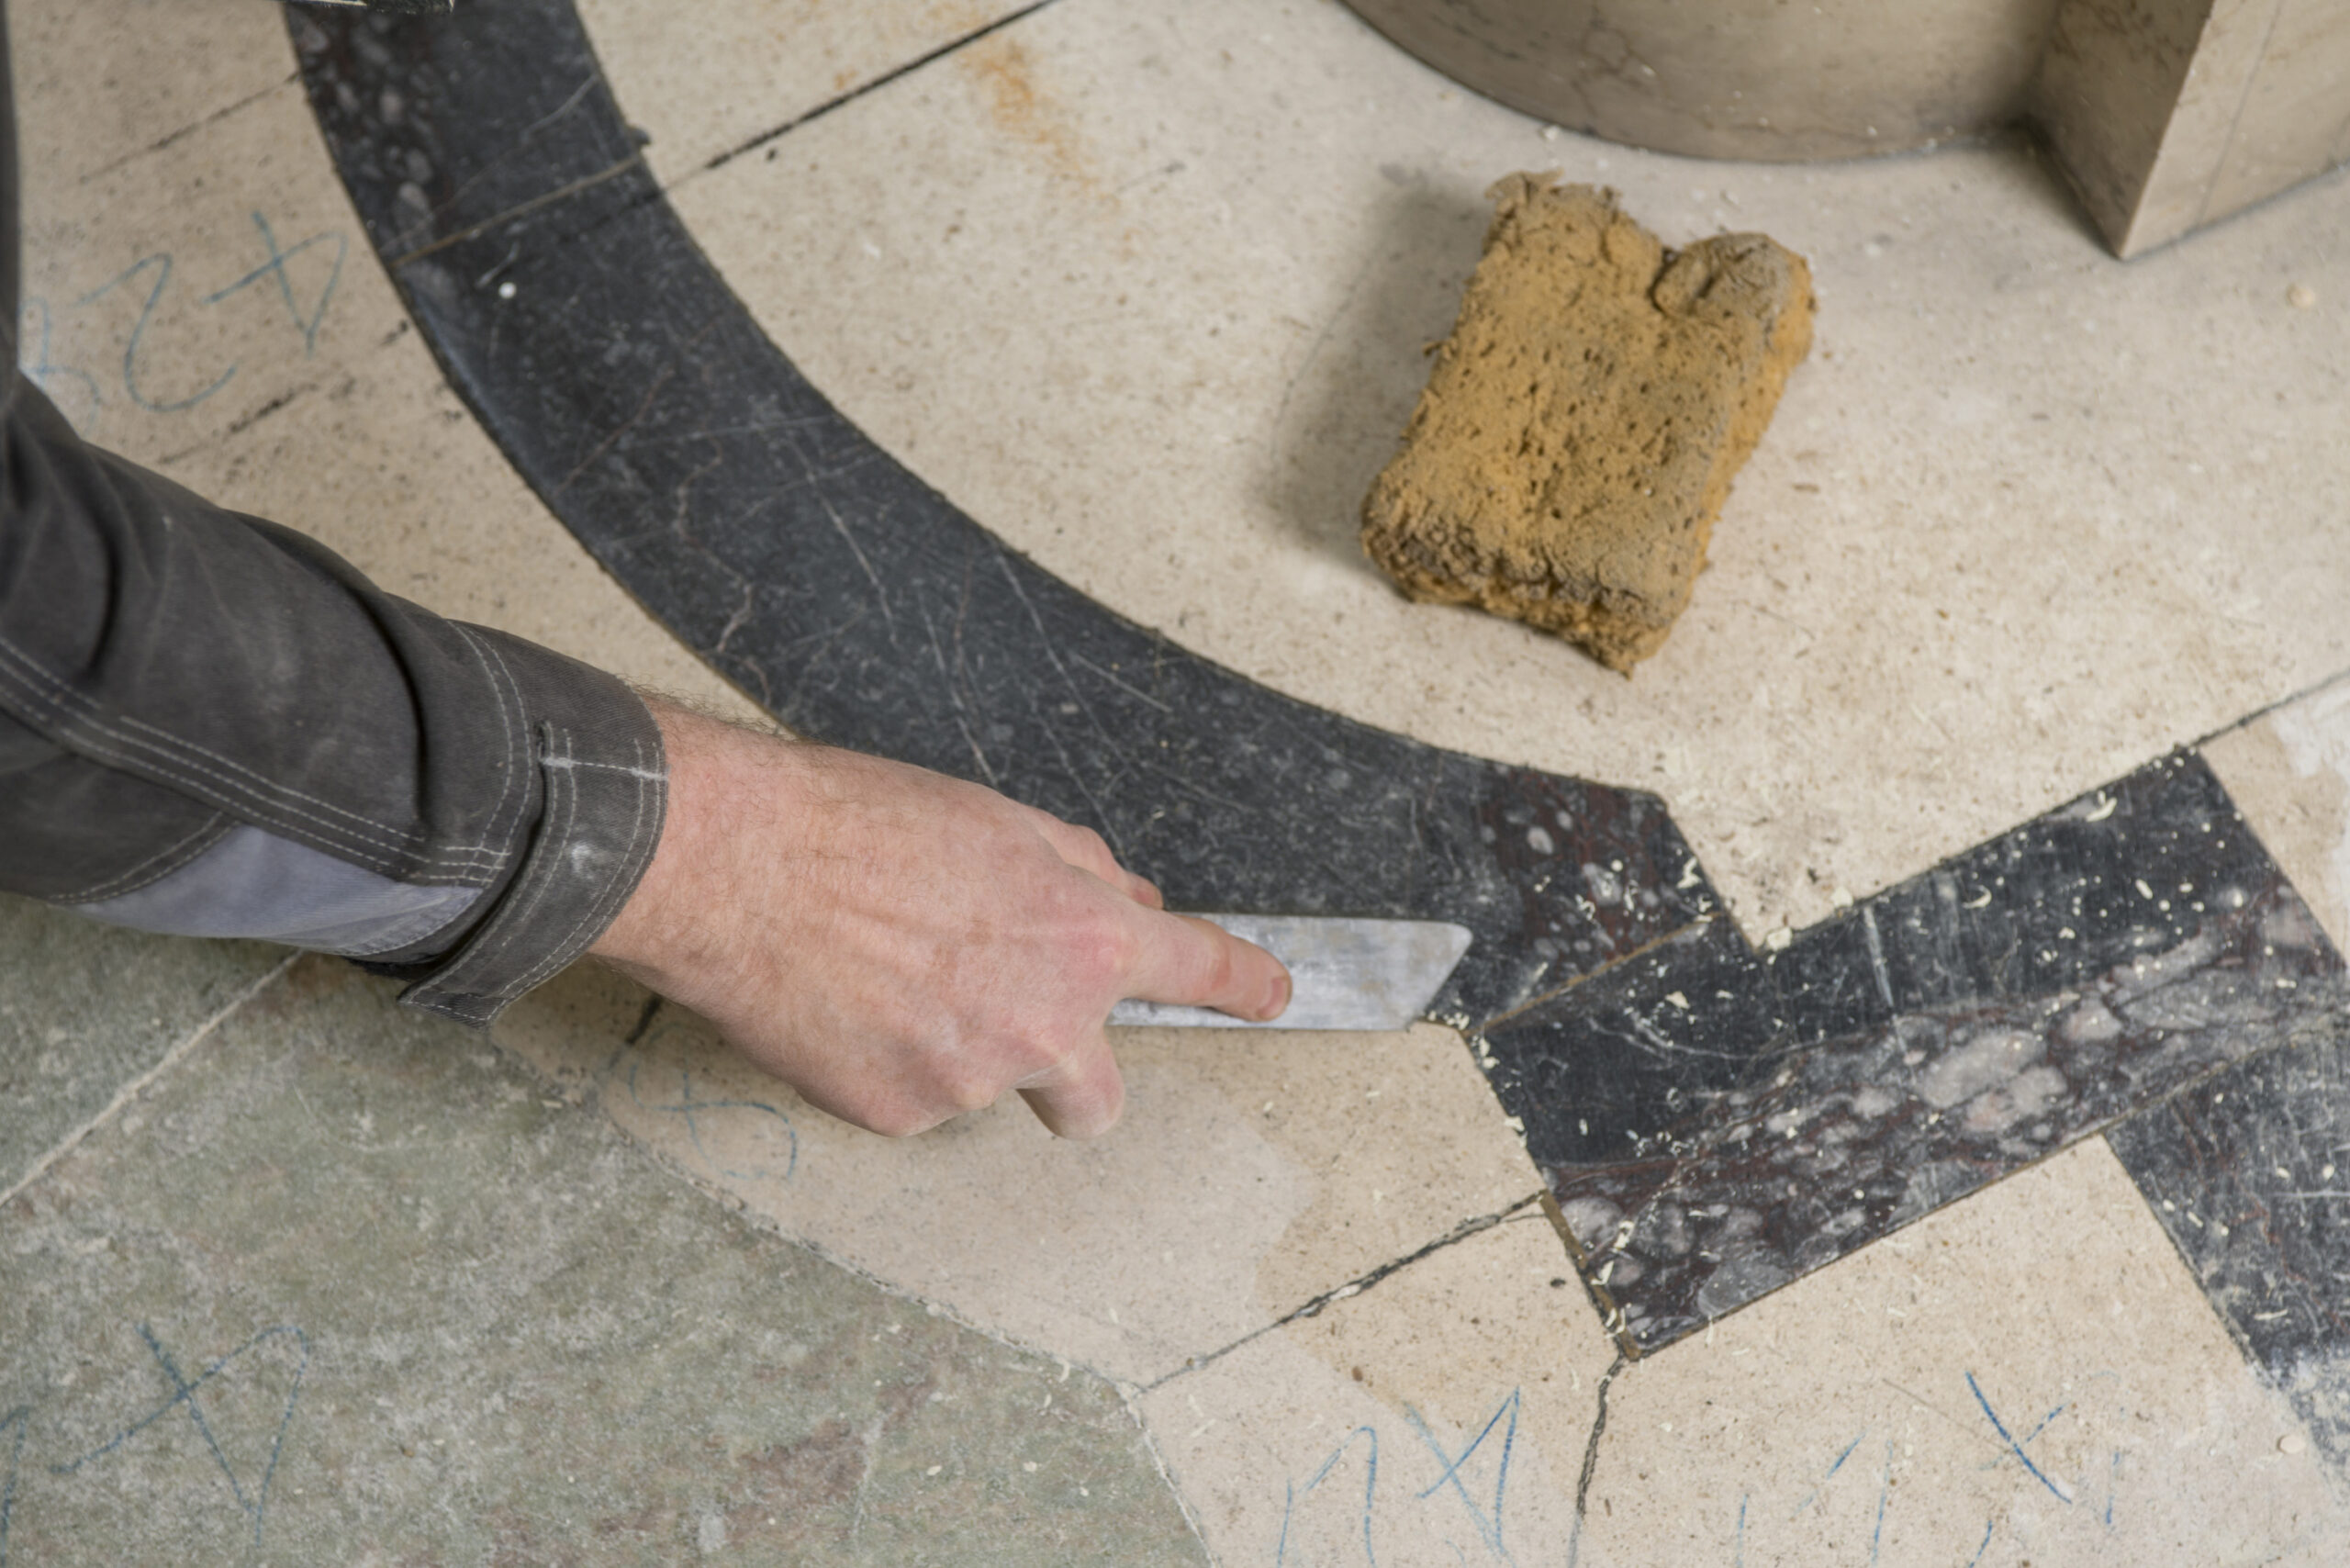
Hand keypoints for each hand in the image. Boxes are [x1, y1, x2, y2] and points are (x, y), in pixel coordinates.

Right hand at [588, 701, 1290, 1138]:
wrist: (741, 868)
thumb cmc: (859, 824)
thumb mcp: (996, 821)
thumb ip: (1077, 869)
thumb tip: (1128, 900)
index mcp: (1083, 938)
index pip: (1193, 967)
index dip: (1243, 984)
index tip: (1274, 995)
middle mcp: (1044, 1025)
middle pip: (1097, 1099)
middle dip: (1072, 1076)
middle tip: (1013, 1028)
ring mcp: (972, 1081)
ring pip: (987, 1085)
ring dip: (956, 1047)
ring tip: (881, 973)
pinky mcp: (899, 1114)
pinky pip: (913, 1098)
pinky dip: (887, 1063)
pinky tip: (844, 1004)